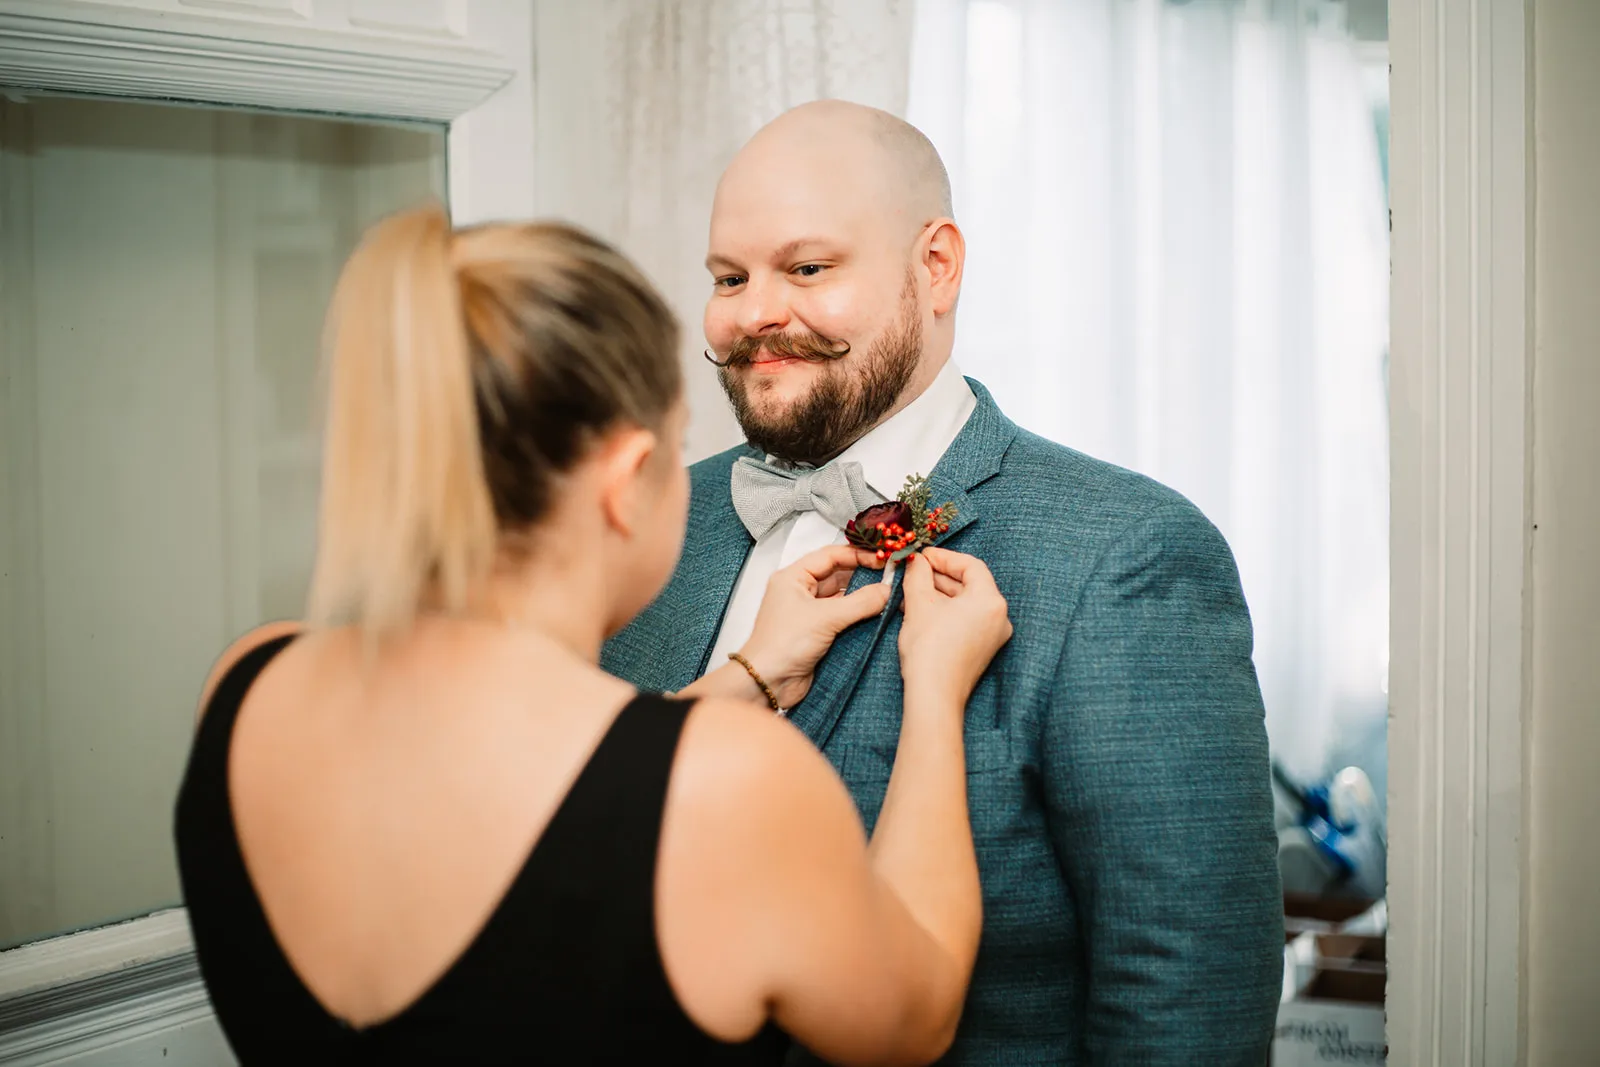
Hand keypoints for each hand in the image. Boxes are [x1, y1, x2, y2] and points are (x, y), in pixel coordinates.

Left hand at [739, 545, 891, 707]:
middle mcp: (799, 591)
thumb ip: (860, 602)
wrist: (768, 682)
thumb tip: (886, 591)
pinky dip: (858, 615)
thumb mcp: (825, 618)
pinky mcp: (816, 631)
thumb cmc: (782, 644)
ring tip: (887, 594)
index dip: (857, 554)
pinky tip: (876, 614)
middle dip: (863, 575)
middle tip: (889, 576)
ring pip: (841, 596)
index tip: (881, 558)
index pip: (829, 555)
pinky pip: (841, 617)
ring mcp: (808, 612)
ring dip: (862, 596)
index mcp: (792, 577)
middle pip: (837, 574)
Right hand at [898, 547, 1012, 704]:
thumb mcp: (919, 603)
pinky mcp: (983, 649)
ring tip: (912, 591)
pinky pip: (966, 620)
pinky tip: (922, 611)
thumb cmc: (929, 649)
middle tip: (914, 571)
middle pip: (970, 584)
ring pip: (966, 603)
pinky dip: (947, 611)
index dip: (944, 557)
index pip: (970, 565)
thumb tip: (915, 561)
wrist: (934, 694)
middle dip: (939, 576)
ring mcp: (993, 635)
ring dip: (940, 594)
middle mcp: (998, 616)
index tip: (922, 556)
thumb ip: (917, 574)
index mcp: (990, 600)